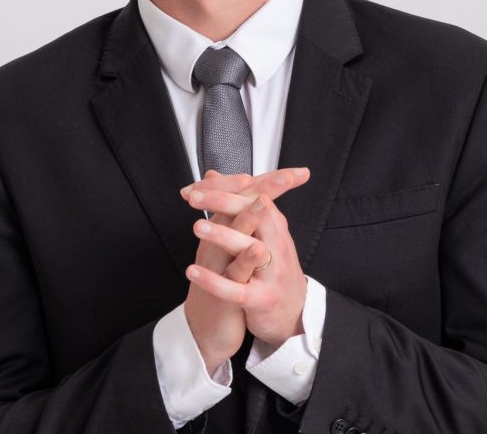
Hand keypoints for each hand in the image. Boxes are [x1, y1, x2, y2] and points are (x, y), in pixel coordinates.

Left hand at [184, 170, 309, 348]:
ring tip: (197, 227)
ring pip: (248, 250)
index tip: (196, 186)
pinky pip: (236, 290)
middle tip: (195, 197)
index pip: (253, 197)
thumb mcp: (262, 232)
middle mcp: (277, 245)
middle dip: (223, 203)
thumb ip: (238, 204)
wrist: (294, 311)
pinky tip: (192, 272)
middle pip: (253, 216)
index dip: (224, 190)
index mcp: (274, 226)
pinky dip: (214, 281)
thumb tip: (212, 175)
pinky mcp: (262, 299)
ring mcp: (272, 272)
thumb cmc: (274, 266)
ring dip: (222, 236)